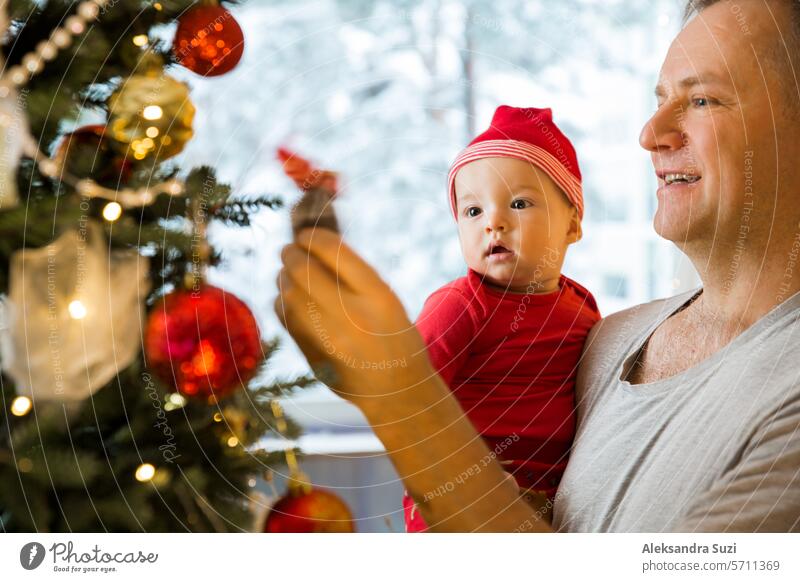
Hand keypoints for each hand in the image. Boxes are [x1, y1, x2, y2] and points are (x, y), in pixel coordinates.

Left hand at [274, 228, 433, 411]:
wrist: (397, 390)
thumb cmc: (394, 337)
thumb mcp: (388, 300)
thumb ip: (354, 275)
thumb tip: (314, 243)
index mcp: (377, 295)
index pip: (333, 251)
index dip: (312, 236)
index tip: (306, 234)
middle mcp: (352, 314)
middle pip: (303, 270)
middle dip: (291, 253)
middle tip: (289, 249)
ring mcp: (328, 337)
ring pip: (288, 293)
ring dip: (284, 276)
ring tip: (288, 272)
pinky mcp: (312, 355)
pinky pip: (284, 317)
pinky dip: (282, 301)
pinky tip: (289, 298)